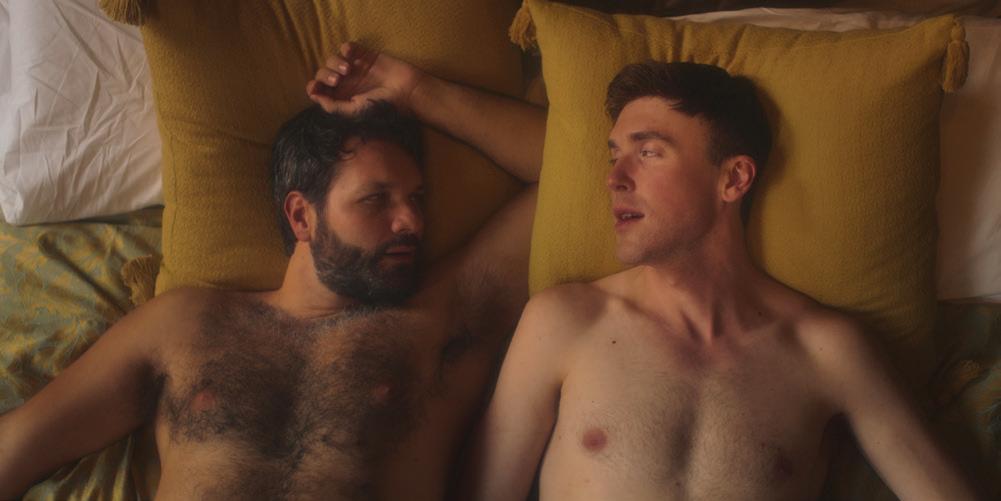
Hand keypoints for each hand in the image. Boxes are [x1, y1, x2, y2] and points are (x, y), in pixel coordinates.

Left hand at [306, 42, 421, 114]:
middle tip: (337, 80)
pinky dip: (346, 48)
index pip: (320, 91)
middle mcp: (345, 83)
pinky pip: (348, 47)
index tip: (315, 88)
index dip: (314, 87)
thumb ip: (334, 107)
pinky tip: (352, 54)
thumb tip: (315, 97)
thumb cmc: (382, 106)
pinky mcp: (364, 56)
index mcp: (341, 98)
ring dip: (335, 63)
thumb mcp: (355, 112)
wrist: (406, 92)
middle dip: (325, 75)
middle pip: (323, 73)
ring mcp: (355, 68)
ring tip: (348, 70)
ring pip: (332, 59)